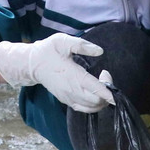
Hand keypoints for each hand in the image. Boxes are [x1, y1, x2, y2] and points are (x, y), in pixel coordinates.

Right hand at [0, 33, 114, 112]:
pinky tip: (93, 93)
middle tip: (105, 76)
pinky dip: (93, 105)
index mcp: (73, 76)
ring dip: (101, 100)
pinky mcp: (66, 100)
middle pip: (97, 102)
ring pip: (92, 108)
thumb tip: (100, 51)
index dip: (109, 93)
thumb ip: (82, 45)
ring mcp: (68, 97)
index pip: (96, 89)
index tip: (117, 91)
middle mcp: (72, 90)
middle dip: (107, 93)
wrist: (31, 64)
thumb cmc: (48, 51)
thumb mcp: (63, 41)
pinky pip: (84, 109)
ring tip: (100, 84)